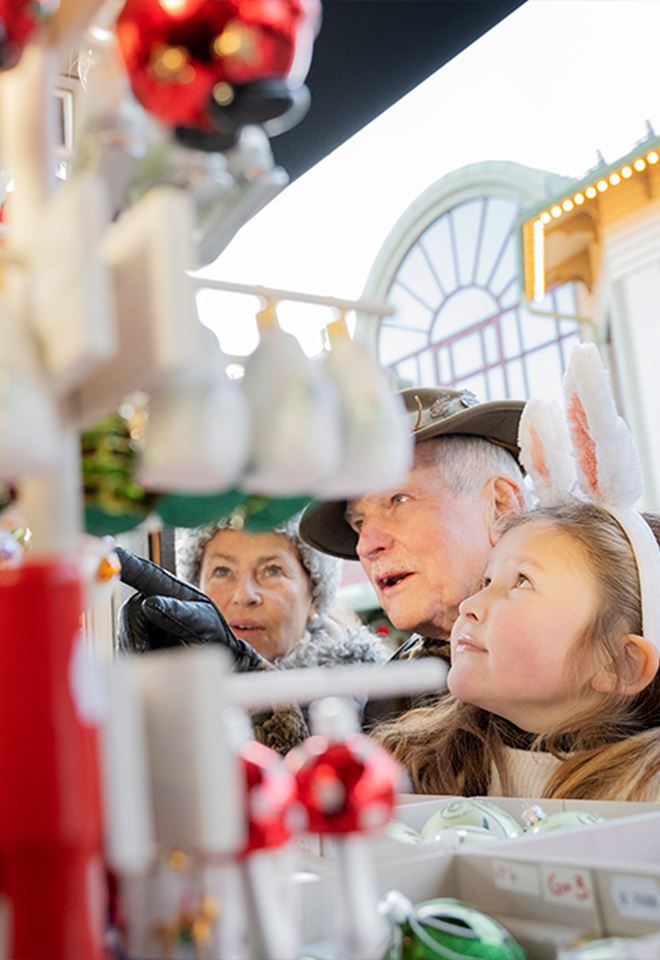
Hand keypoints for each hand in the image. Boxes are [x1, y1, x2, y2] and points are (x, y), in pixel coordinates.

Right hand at [115, 546, 264, 670]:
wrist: (216, 661)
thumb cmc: (212, 634)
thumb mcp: (203, 621)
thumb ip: (178, 612)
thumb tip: (149, 604)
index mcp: (166, 588)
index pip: (142, 571)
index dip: (124, 561)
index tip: (109, 549)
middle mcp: (148, 602)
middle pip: (128, 612)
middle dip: (139, 633)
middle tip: (160, 647)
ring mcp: (139, 623)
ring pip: (125, 636)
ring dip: (142, 649)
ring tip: (168, 652)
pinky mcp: (133, 643)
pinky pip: (125, 652)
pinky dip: (139, 660)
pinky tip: (157, 659)